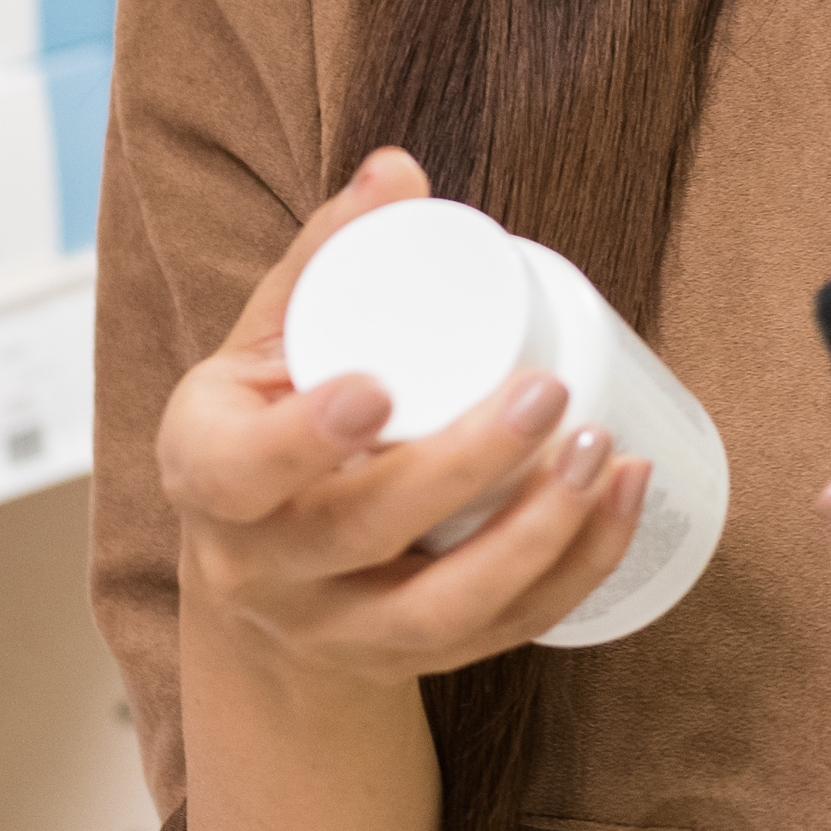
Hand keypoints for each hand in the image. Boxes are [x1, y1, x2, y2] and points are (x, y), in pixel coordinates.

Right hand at [159, 154, 654, 688]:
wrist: (257, 574)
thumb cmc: (266, 427)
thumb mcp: (268, 343)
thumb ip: (327, 256)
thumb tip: (399, 170)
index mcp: (209, 474)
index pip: (239, 472)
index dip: (302, 440)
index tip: (376, 389)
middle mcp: (261, 568)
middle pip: (357, 534)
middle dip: (461, 467)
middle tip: (546, 395)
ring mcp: (335, 628)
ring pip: (438, 608)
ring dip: (536, 537)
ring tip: (604, 456)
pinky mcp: (404, 661)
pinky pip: (496, 634)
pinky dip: (572, 573)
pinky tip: (622, 503)